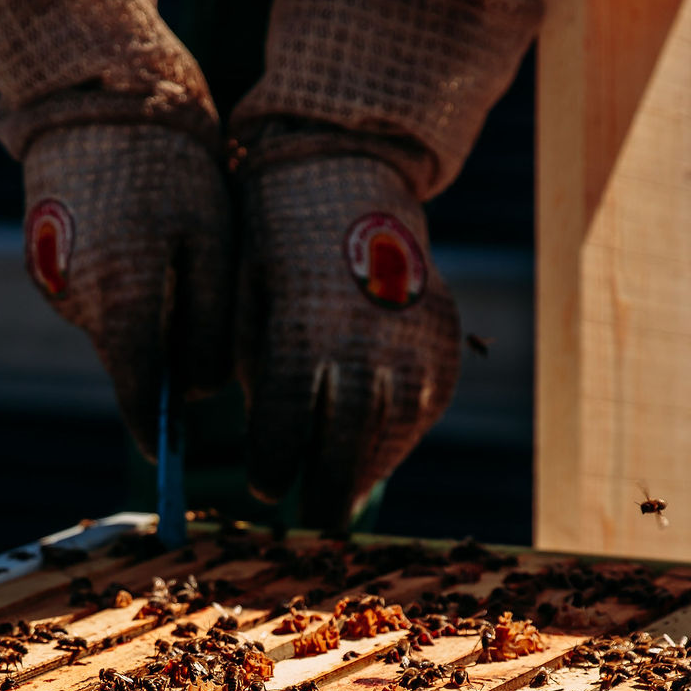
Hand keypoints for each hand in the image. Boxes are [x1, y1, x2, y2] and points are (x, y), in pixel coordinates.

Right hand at [22, 124, 232, 456]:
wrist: (91, 87)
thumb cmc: (170, 161)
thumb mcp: (212, 240)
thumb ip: (208, 324)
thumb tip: (200, 390)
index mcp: (122, 300)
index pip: (138, 392)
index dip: (155, 427)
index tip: (167, 454)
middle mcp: (78, 302)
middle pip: (128, 357)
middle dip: (163, 351)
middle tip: (201, 306)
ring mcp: (53, 280)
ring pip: (111, 324)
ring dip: (143, 309)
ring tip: (172, 248)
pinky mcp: (42, 257)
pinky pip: (92, 292)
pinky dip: (119, 280)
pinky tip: (138, 231)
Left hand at [234, 150, 460, 526]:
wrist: (347, 177)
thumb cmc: (274, 248)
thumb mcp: (246, 306)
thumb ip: (253, 377)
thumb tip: (260, 444)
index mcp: (300, 337)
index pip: (282, 433)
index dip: (270, 467)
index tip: (263, 483)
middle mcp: (362, 347)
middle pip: (342, 451)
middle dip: (321, 490)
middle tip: (308, 513)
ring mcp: (412, 349)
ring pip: (387, 441)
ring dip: (361, 472)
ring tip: (339, 489)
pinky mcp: (444, 348)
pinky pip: (420, 415)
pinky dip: (395, 438)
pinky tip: (373, 447)